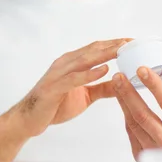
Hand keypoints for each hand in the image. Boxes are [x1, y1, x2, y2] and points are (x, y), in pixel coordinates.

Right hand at [0, 39, 128, 161]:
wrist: (29, 119)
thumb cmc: (54, 105)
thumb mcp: (85, 96)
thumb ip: (101, 88)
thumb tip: (121, 83)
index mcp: (72, 63)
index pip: (96, 49)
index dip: (115, 44)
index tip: (133, 41)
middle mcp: (65, 64)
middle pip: (93, 50)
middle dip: (113, 45)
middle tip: (132, 42)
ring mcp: (58, 74)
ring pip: (84, 60)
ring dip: (104, 54)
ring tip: (122, 50)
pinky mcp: (54, 87)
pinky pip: (73, 78)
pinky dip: (89, 73)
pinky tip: (104, 69)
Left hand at [113, 55, 161, 160]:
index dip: (154, 85)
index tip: (142, 68)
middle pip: (143, 115)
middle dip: (129, 93)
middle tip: (119, 75)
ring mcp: (154, 152)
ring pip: (133, 124)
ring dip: (123, 102)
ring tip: (117, 83)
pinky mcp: (143, 157)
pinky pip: (131, 132)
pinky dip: (126, 114)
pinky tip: (122, 100)